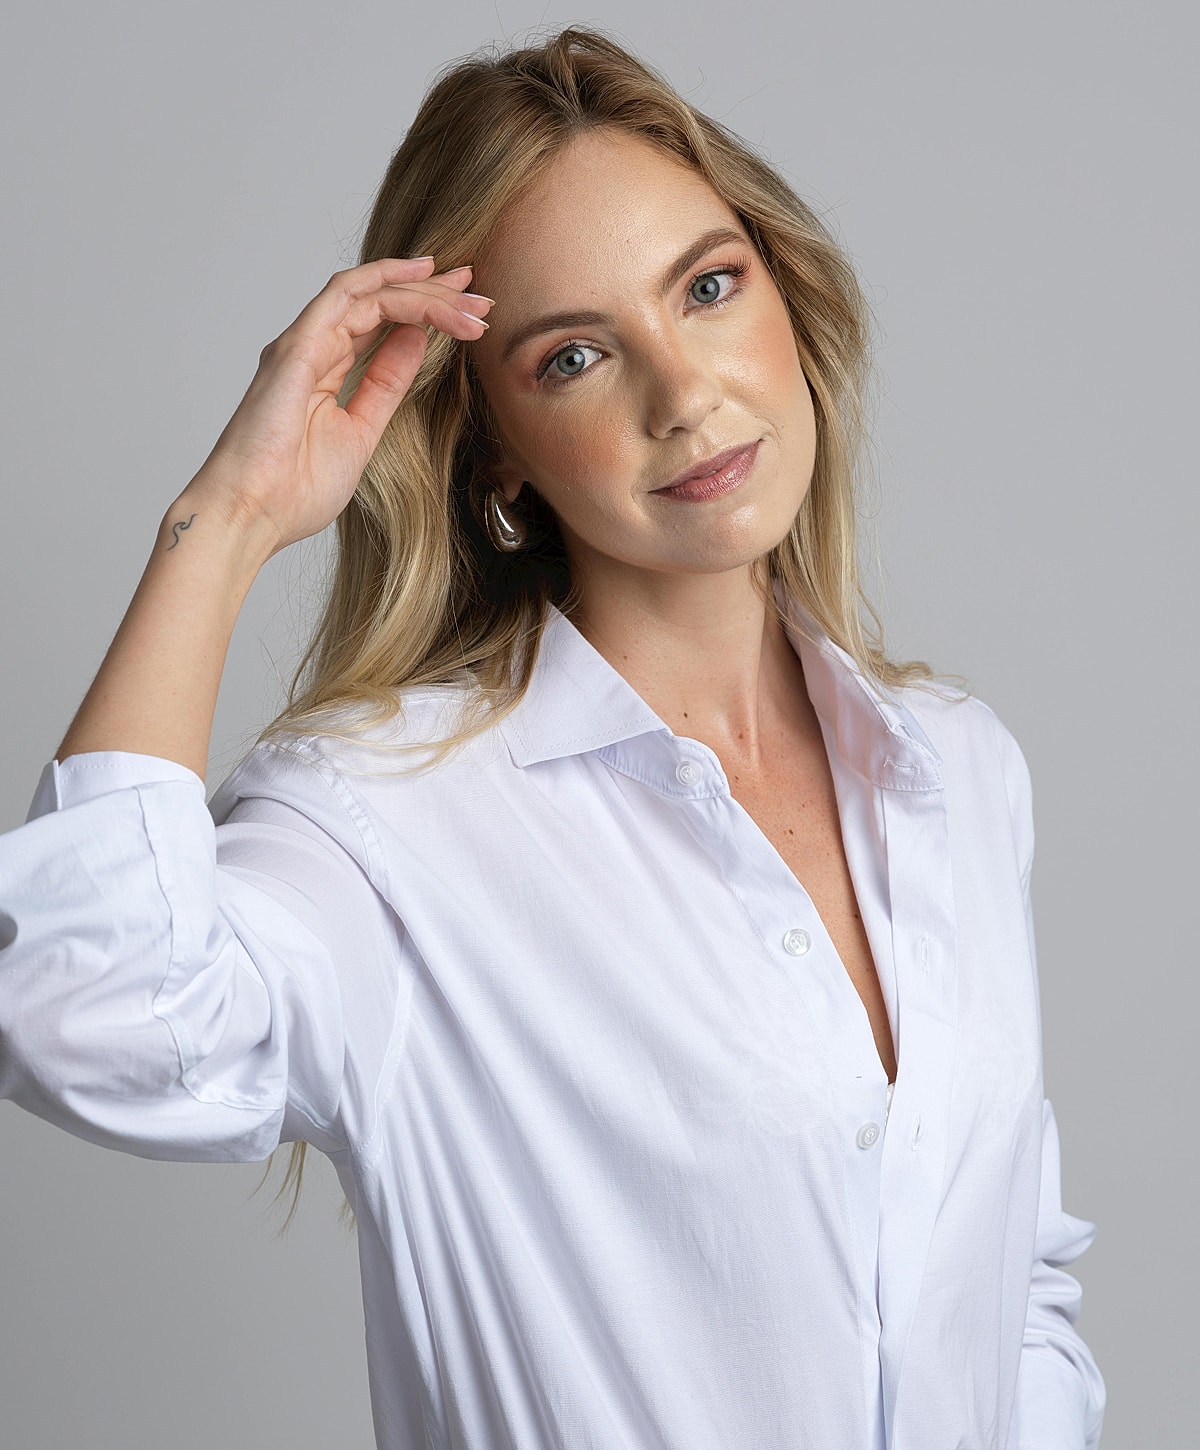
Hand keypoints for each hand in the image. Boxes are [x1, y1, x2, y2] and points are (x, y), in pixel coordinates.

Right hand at [186, 257, 491, 555]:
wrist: (251, 515)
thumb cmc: (294, 491)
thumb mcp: (363, 432)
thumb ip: (386, 385)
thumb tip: (417, 341)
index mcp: (325, 370)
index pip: (382, 324)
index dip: (428, 312)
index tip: (472, 314)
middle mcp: (313, 349)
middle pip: (380, 301)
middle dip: (435, 293)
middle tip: (481, 294)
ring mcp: (303, 344)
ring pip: (369, 292)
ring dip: (423, 290)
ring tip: (469, 295)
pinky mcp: (298, 347)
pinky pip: (347, 297)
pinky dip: (390, 284)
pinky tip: (426, 284)